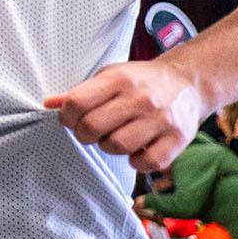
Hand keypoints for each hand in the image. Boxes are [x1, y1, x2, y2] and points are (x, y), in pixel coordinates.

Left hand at [44, 59, 208, 172]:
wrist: (189, 82)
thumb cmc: (142, 81)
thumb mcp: (110, 76)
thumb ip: (80, 92)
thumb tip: (48, 103)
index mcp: (119, 79)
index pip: (76, 103)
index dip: (67, 117)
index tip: (72, 119)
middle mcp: (141, 98)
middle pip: (92, 128)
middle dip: (85, 134)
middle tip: (93, 130)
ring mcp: (161, 119)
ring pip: (117, 147)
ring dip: (110, 146)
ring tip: (117, 136)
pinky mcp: (178, 139)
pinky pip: (146, 163)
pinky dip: (137, 161)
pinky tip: (139, 148)